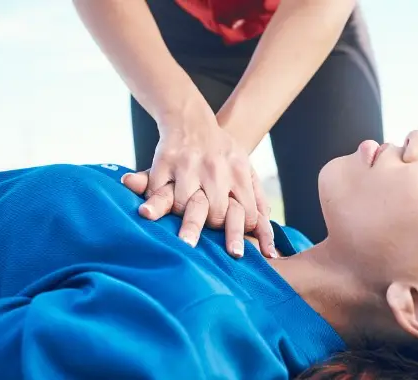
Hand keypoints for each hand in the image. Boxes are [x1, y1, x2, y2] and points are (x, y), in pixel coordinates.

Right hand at [122, 119, 275, 258]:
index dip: (240, 233)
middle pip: (216, 212)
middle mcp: (216, 170)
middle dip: (214, 231)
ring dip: (183, 220)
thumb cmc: (222, 151)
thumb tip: (266, 227)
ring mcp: (189, 165)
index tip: (235, 252)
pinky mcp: (164, 161)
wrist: (191, 119)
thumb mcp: (245, 167)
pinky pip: (158, 190)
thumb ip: (257, 197)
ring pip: (185, 204)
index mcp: (239, 172)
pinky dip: (154, 203)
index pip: (246, 211)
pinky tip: (151, 214)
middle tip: (210, 248)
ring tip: (182, 240)